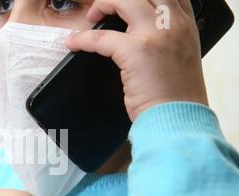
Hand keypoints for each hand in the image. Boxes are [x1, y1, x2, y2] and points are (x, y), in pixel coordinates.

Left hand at [66, 0, 208, 121]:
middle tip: (105, 8)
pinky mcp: (136, 51)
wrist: (178, 119)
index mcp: (185, 25)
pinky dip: (83, 39)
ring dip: (103, 4)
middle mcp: (174, 24)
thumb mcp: (180, 59)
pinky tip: (74, 43)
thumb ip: (165, 41)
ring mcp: (156, 34)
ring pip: (124, 0)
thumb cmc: (176, 98)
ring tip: (91, 17)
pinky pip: (100, 36)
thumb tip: (139, 36)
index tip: (125, 3)